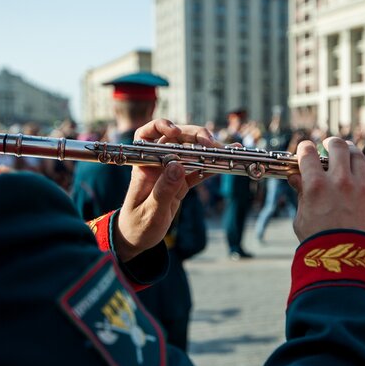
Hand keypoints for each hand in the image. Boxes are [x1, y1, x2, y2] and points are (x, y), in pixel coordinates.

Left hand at [114, 119, 218, 260]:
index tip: (176, 132)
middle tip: (212, 143)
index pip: (147, 136)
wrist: (135, 239)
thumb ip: (163, 190)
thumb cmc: (137, 226)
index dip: (161, 127)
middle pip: (176, 139)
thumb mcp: (150, 212)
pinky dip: (211, 167)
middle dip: (195, 136)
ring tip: (228, 150)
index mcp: (144, 167)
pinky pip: (197, 170)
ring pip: (190, 152)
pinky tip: (226, 165)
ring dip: (209, 150)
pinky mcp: (180, 183)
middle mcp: (157, 165)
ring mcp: (170, 173)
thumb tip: (177, 166)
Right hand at [288, 137, 364, 241]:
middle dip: (331, 143)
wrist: (350, 263)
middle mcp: (339, 181)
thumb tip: (296, 179)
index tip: (305, 150)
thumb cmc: (320, 245)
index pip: (308, 154)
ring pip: (358, 155)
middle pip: (337, 147)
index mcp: (315, 186)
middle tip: (328, 145)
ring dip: (351, 149)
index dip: (304, 148)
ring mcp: (360, 187)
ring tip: (348, 150)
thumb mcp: (302, 220)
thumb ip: (301, 196)